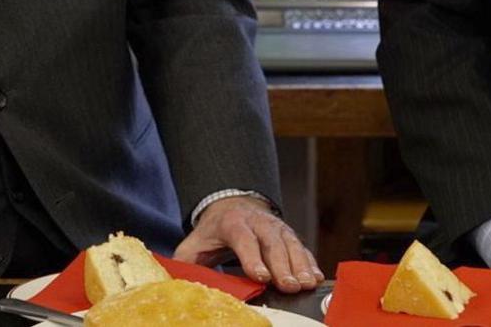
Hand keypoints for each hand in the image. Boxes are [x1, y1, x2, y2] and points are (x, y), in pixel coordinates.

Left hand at [173, 196, 321, 292]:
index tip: (260, 276)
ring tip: (306, 284)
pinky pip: (301, 247)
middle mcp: (258, 222)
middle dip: (282, 265)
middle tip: (290, 286)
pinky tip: (315, 277)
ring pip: (291, 243)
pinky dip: (310, 262)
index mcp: (232, 223)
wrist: (232, 204)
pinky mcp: (288, 234)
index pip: (243, 239)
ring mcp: (276, 226)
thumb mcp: (194, 243)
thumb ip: (185, 260)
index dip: (252, 258)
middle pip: (272, 242)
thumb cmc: (213, 232)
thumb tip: (174, 279)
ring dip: (301, 264)